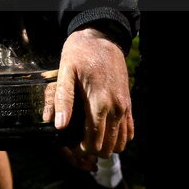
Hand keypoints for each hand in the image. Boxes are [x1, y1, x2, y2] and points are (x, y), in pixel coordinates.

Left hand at [44, 27, 133, 159]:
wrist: (102, 38)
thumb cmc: (80, 52)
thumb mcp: (65, 71)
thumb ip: (62, 98)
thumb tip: (59, 125)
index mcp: (99, 102)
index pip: (94, 141)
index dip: (82, 149)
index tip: (71, 145)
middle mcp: (116, 108)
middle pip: (108, 146)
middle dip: (93, 150)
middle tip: (78, 142)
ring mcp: (124, 106)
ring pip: (121, 142)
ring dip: (106, 145)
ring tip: (90, 138)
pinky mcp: (128, 103)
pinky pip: (129, 130)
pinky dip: (118, 136)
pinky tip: (103, 130)